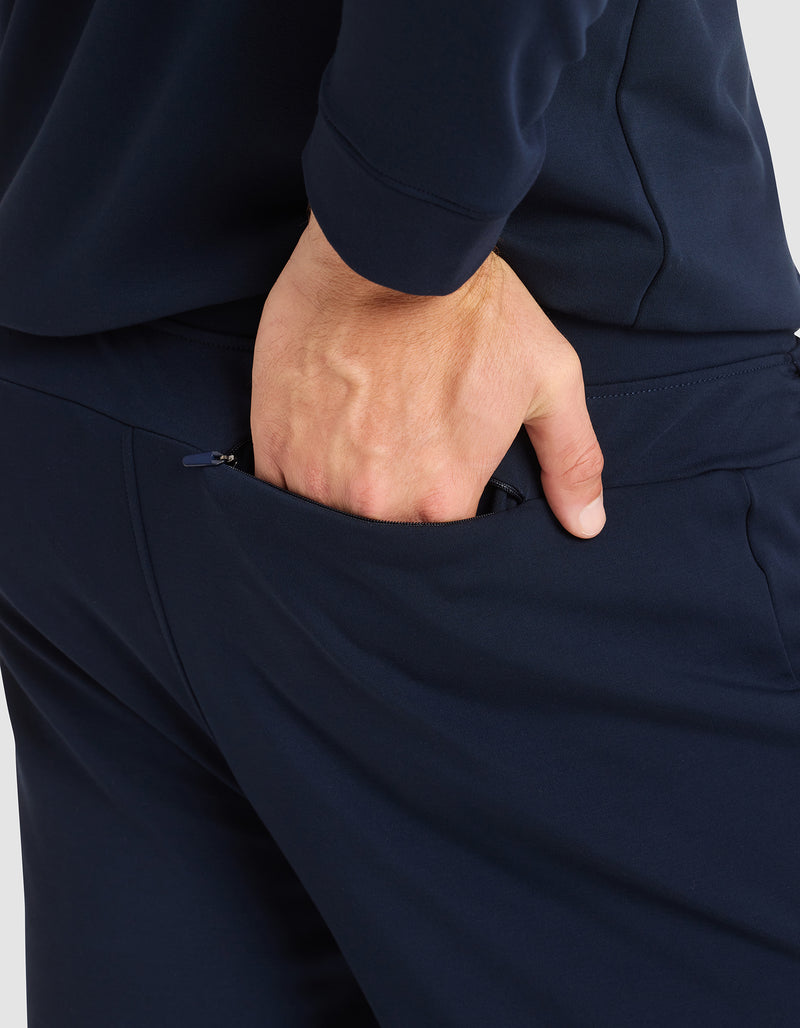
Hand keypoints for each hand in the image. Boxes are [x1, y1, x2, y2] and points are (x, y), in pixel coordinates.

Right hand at [250, 214, 604, 535]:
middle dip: (395, 511)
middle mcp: (375, 503)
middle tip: (401, 458)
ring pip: (331, 521)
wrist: (387, 246)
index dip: (444, 511)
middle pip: (384, 538)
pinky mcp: (274, 447)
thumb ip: (572, 458)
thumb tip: (587, 524)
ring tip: (362, 448)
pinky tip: (322, 442)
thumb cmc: (471, 308)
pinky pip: (283, 493)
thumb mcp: (548, 376)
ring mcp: (316, 477)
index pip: (443, 545)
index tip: (443, 480)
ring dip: (345, 498)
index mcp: (442, 498)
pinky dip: (303, 478)